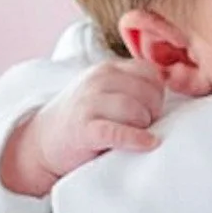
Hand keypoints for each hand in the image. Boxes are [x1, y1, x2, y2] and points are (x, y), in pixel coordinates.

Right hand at [0, 59, 165, 196]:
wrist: (41, 143)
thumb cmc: (84, 120)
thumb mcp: (105, 93)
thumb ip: (131, 88)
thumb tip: (170, 91)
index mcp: (107, 69)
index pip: (150, 73)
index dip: (158, 93)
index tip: (151, 109)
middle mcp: (98, 80)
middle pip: (148, 92)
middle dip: (153, 111)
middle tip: (144, 126)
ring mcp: (89, 103)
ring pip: (136, 110)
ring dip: (144, 126)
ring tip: (136, 135)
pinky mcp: (84, 130)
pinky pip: (119, 131)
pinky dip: (136, 139)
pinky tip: (147, 143)